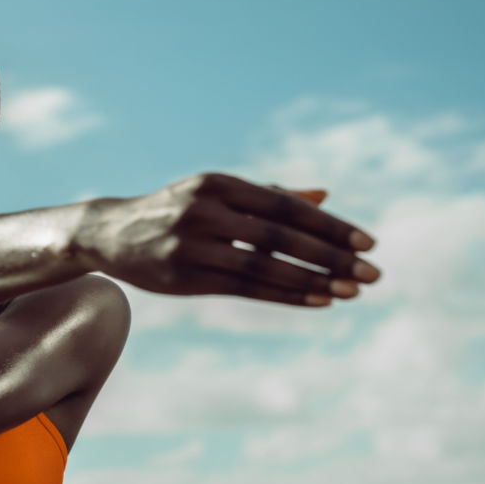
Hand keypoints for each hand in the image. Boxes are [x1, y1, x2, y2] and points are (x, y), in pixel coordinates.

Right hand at [77, 172, 378, 306]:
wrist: (111, 233)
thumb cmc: (176, 210)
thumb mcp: (218, 194)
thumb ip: (270, 195)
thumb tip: (326, 194)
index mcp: (220, 183)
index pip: (286, 205)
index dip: (330, 225)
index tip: (368, 242)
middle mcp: (206, 210)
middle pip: (282, 236)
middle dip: (332, 256)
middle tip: (373, 272)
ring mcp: (193, 245)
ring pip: (266, 267)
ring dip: (314, 281)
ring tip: (353, 291)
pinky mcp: (186, 276)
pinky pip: (247, 289)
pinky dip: (286, 295)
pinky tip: (319, 300)